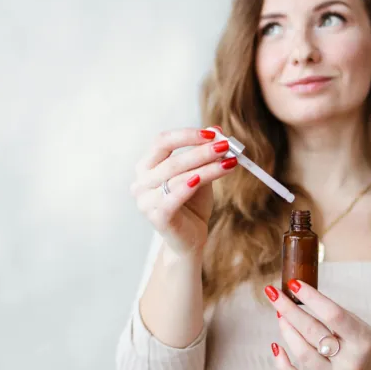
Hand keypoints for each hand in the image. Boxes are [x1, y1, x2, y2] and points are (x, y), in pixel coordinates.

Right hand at [129, 126, 237, 258]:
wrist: (190, 240)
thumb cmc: (192, 205)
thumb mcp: (200, 174)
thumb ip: (204, 154)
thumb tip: (217, 129)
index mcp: (146, 167)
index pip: (162, 142)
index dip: (186, 135)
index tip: (212, 133)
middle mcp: (141, 182)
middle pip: (171, 160)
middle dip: (201, 151)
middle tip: (225, 146)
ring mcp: (146, 201)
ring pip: (177, 178)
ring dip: (206, 168)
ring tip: (229, 162)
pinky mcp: (157, 218)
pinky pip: (173, 198)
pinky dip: (188, 187)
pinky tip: (203, 178)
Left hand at [264, 279, 370, 369]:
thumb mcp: (363, 327)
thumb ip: (335, 316)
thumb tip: (301, 297)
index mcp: (363, 341)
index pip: (333, 315)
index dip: (311, 297)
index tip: (294, 284)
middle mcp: (350, 362)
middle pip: (312, 332)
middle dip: (288, 309)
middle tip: (274, 293)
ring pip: (302, 353)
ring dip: (286, 330)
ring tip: (280, 314)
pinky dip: (282, 364)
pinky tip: (276, 346)